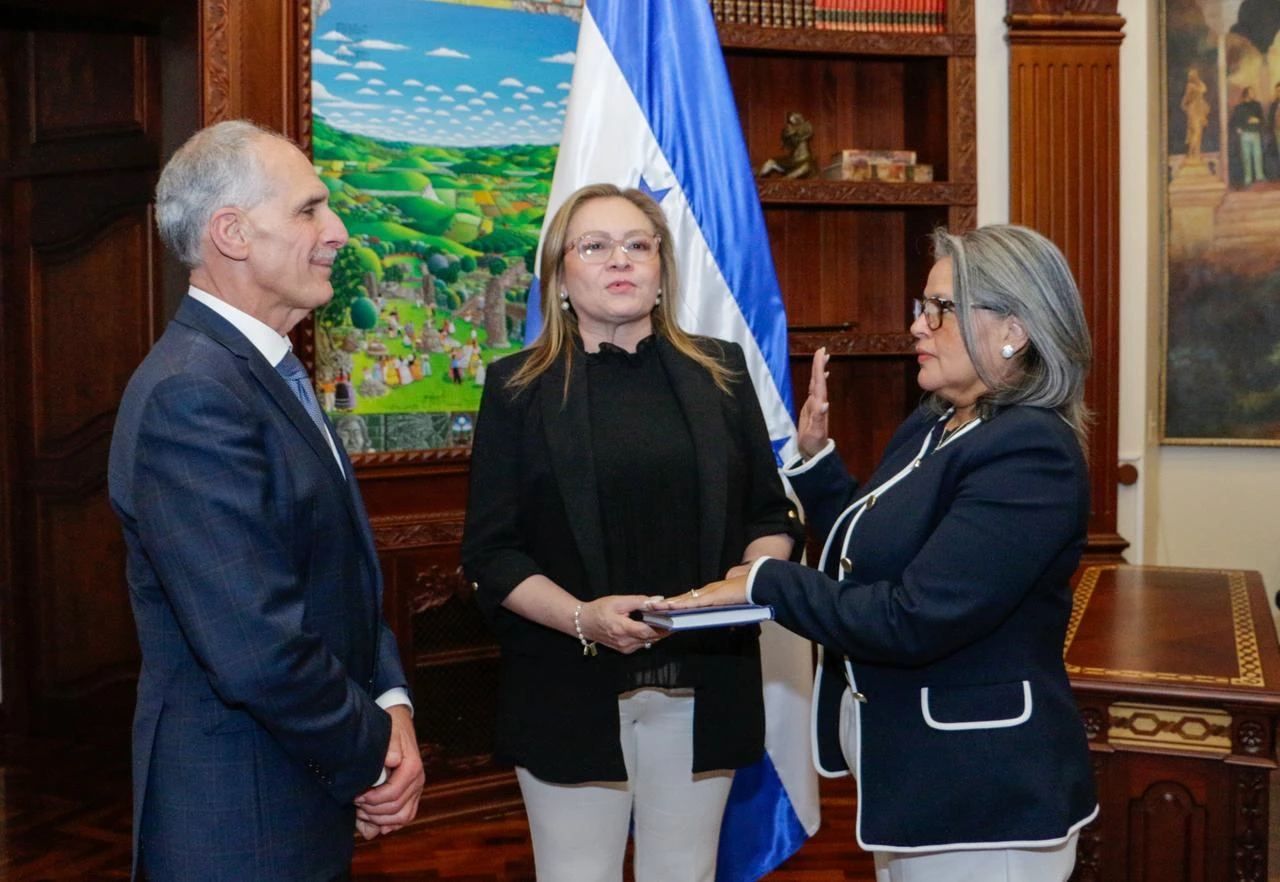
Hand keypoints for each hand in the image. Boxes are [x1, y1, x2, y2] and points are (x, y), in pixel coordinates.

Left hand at [354, 705, 424, 835]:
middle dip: (372, 811)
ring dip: (380, 820)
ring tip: (363, 812)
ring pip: (402, 817)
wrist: (399, 723)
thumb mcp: (389, 733)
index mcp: (412, 768)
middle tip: (356, 803)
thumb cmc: (391, 729)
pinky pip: (405, 817)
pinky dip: (390, 823)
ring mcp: (416, 790)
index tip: (356, 795)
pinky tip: (375, 821)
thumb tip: (392, 760)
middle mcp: (418, 781)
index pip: (392, 794)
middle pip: (396, 809)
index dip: (372, 800)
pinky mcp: (412, 795)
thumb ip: (390, 746)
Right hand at [578, 595, 666, 653]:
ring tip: (667, 623)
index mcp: (622, 629)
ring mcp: (625, 648)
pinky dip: (649, 636)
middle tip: (676, 620)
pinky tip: (653, 628)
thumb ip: (639, 601)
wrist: (583, 623)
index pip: (648, 631)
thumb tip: (657, 601)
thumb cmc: (599, 609)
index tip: (674, 621)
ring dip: (658, 634)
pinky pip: (642, 644)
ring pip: (648, 642)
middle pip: (651, 638)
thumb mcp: (618, 601)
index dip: (663, 627)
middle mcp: (625, 642)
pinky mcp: (625, 650)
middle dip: (664, 630)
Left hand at [649, 574, 748, 610]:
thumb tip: (731, 627)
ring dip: (667, 604)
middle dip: (664, 604)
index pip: (688, 600)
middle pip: (681, 599)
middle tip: (648, 607)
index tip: (661, 607)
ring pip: (682, 600)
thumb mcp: (736, 609)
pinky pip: (693, 602)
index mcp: (710, 594)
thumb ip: (731, 617)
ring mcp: (707, 594)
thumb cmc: (748, 595)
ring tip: (652, 607)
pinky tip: (670, 607)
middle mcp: (705, 592)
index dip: (674, 604)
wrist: (757, 583)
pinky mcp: (712, 596)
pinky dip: (681, 605)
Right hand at [796, 348, 829, 458]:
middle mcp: (819, 403)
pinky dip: (817, 382)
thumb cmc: (814, 444)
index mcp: (818, 405)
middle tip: (822, 350)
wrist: (814, 454)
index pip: (819, 383)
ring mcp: (815, 405)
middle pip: (819, 380)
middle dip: (820, 365)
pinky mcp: (811, 409)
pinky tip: (820, 378)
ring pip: (817, 384)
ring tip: (822, 358)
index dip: (819, 368)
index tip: (822, 354)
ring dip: (819, 371)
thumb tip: (824, 403)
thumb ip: (818, 419)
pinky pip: (814, 391)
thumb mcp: (815, 433)